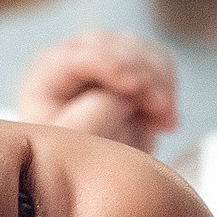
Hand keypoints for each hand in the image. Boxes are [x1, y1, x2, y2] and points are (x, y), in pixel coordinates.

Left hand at [16, 30, 177, 151]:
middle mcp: (75, 56)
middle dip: (144, 76)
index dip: (111, 65)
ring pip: (142, 50)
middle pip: (115, 46)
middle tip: (162, 111)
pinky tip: (165, 121)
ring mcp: (106, 56)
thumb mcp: (76, 142)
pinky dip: (169, 87)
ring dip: (161, 83)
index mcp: (48, 73)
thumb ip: (96, 114)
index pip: (81, 55)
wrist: (92, 169)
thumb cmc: (73, 158)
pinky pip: (159, 61)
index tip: (134, 86)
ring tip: (165, 123)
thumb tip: (128, 93)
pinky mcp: (133, 64)